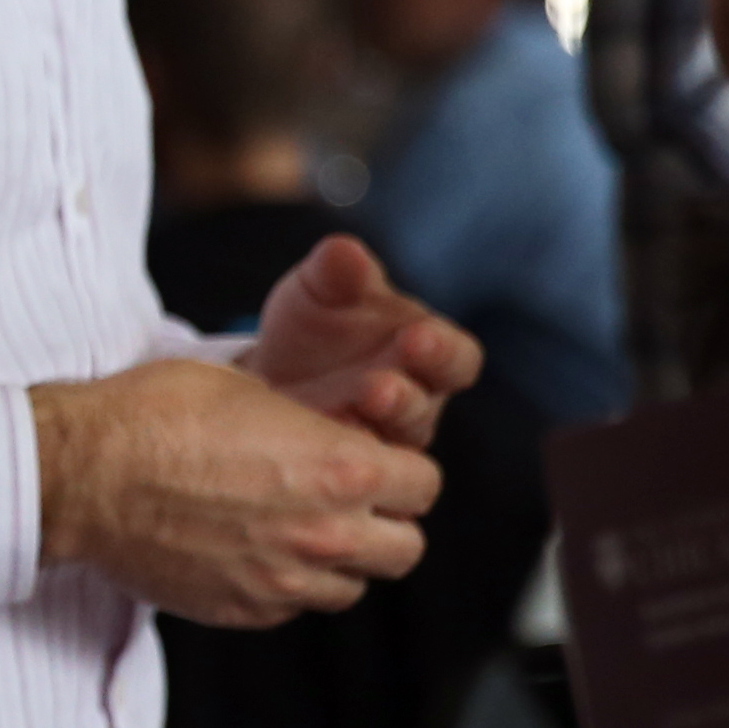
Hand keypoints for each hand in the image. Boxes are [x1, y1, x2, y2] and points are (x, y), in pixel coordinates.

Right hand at [30, 353, 441, 625]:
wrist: (84, 474)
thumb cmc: (158, 416)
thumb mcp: (254, 390)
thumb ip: (313, 426)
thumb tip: (333, 435)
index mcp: (342, 469)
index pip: (424, 485)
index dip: (402, 470)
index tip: (376, 462)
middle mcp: (325, 535)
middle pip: (405, 549)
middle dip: (387, 523)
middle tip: (350, 502)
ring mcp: (284, 584)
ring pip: (352, 588)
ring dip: (339, 562)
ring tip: (296, 530)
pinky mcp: (242, 612)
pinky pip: (292, 609)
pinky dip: (286, 586)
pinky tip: (251, 552)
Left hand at [246, 234, 480, 445]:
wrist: (270, 370)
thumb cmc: (316, 322)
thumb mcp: (321, 288)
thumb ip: (338, 271)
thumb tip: (345, 253)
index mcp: (426, 351)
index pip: (457, 359)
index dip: (443, 351)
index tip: (418, 337)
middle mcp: (415, 401)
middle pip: (427, 408)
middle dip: (404, 398)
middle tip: (378, 386)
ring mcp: (381, 440)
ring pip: (394, 449)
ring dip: (372, 433)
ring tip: (347, 413)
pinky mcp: (347, 467)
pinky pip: (356, 474)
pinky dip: (338, 461)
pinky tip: (313, 448)